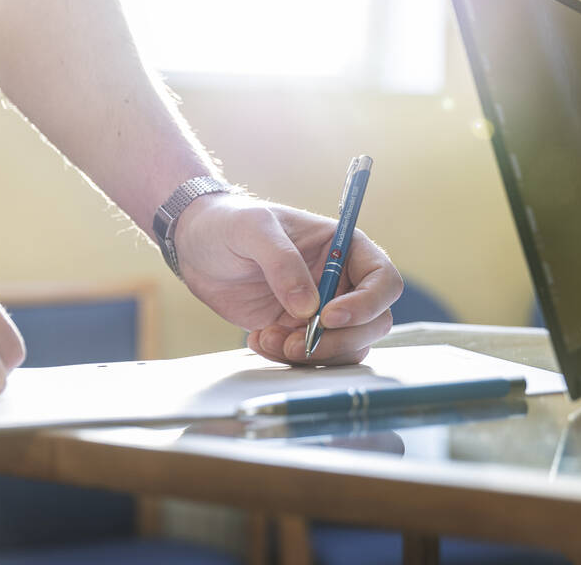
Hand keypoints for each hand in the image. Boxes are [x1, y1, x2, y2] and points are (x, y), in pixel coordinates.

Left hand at [172, 194, 402, 365]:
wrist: (196, 245)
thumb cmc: (230, 222)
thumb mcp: (254, 229)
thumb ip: (282, 263)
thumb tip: (309, 308)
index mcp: (346, 247)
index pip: (384, 280)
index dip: (367, 303)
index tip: (328, 316)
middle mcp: (342, 280)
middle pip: (374, 322)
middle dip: (340, 339)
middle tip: (297, 342)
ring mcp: (322, 309)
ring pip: (347, 347)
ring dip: (312, 354)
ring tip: (268, 339)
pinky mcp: (298, 330)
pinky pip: (312, 356)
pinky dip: (288, 358)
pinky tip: (258, 339)